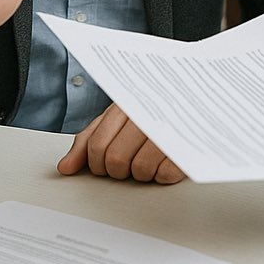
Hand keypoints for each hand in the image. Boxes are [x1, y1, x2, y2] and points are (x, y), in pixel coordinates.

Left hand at [57, 104, 185, 183]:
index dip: (95, 162)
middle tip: (128, 160)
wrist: (198, 88)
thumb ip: (89, 139)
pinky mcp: (188, 147)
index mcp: (127, 104)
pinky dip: (163, 174)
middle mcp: (147, 114)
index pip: (97, 144)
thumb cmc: (154, 106)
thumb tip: (66, 168)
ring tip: (149, 157)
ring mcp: (169, 129)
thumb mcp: (118, 115)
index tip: (102, 163)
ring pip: (139, 170)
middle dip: (117, 169)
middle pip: (115, 160)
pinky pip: (164, 175)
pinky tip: (166, 160)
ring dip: (142, 172)